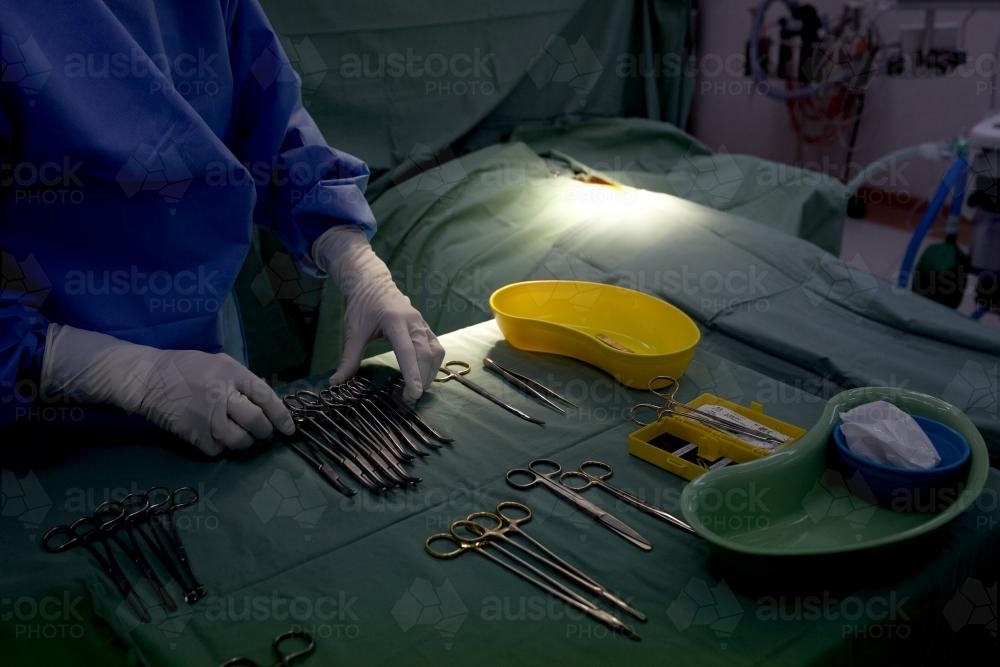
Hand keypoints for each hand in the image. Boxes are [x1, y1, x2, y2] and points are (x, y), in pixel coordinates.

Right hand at [41, 324, 294, 455]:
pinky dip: (220, 447)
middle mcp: (220, 393)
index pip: (265, 396)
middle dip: (265, 432)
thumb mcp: (217, 363)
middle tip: (263, 433)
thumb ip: (241, 381)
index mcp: (230, 372)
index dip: (281, 415)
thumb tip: (266, 402)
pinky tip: (215, 436)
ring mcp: (205, 415)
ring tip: (241, 436)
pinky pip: (217, 449)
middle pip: (256, 421)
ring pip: (239, 440)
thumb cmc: (185, 368)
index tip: (289, 429)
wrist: (146, 378)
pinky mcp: (191, 432)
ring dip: (245, 442)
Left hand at [313, 226, 444, 403]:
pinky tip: (424, 376)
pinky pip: (436, 348)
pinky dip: (433, 365)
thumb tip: (335, 383)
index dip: (412, 374)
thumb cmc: (362, 307)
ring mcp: (423, 324)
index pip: (407, 351)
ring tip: (416, 390)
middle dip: (421, 379)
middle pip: (425, 354)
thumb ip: (348, 358)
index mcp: (395, 321)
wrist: (373, 284)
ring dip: (429, 374)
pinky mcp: (426, 328)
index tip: (413, 394)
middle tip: (409, 400)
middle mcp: (414, 322)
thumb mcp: (353, 331)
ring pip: (435, 352)